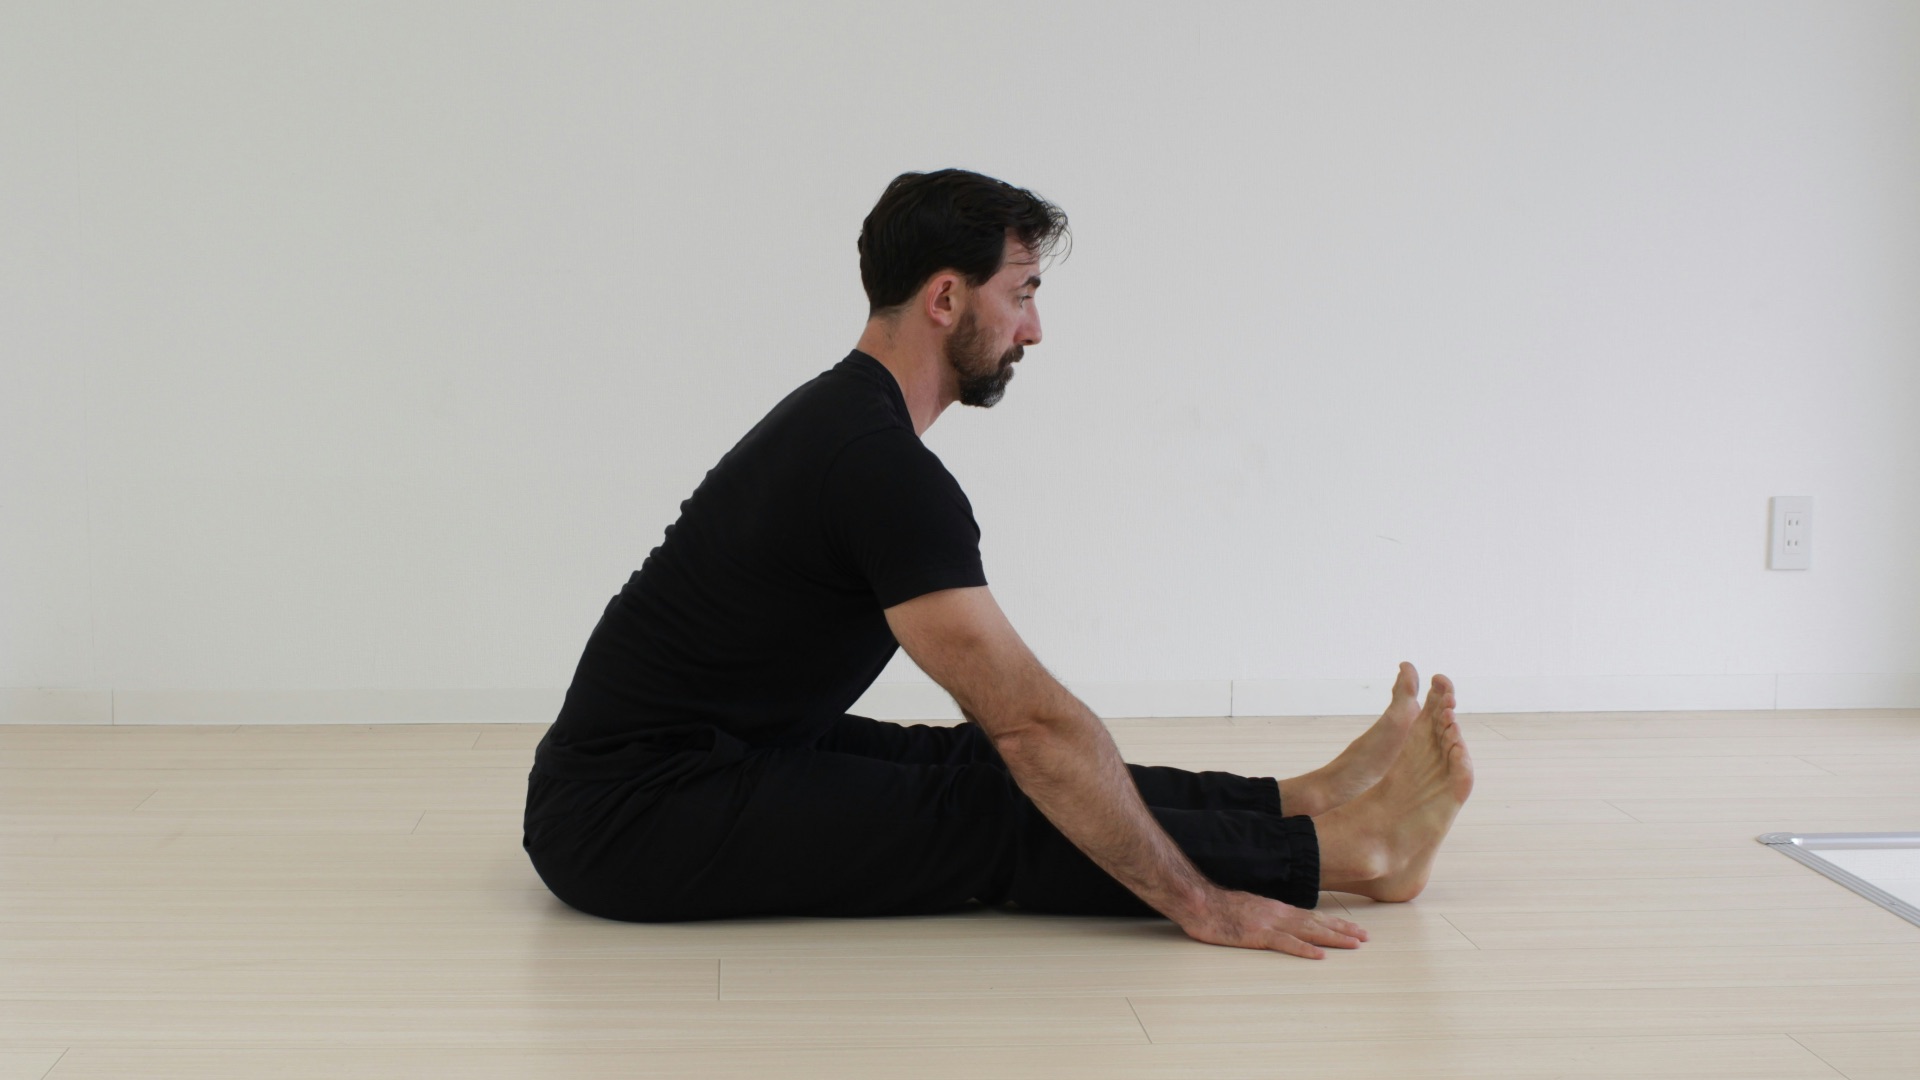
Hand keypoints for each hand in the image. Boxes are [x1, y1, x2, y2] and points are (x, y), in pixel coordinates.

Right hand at [1178, 887, 1367, 958]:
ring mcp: (1268, 923)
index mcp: (1276, 908)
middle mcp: (1278, 913)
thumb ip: (1265, 914)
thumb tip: (1278, 922)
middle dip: (1342, 930)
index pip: (1312, 916)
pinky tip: (1319, 955)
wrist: (1198, 900)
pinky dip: (1304, 949)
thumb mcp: (1247, 907)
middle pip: (1317, 923)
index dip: (1334, 923)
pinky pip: (1285, 943)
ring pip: (1308, 931)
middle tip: (1365, 937)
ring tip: (1354, 944)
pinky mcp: (1256, 935)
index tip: (1353, 929)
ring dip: (1333, 938)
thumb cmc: (1217, 907)